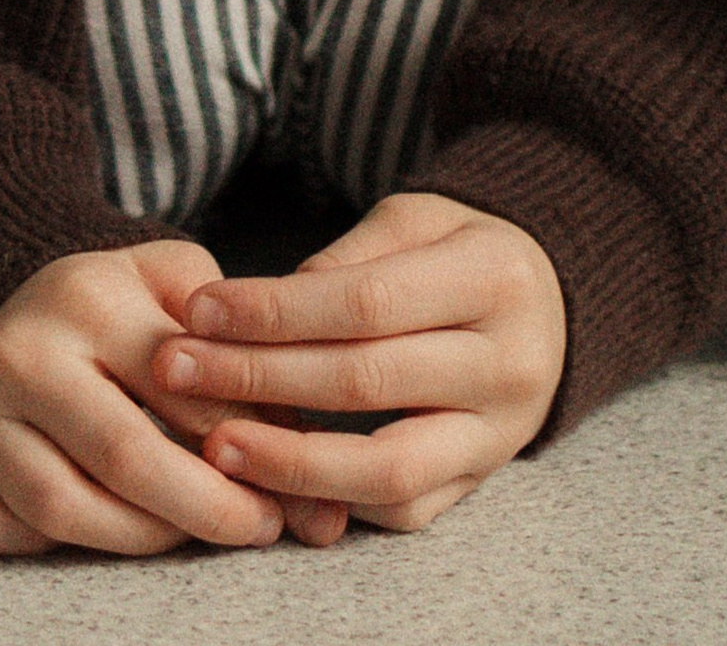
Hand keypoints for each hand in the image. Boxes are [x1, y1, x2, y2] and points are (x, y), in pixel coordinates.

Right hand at [0, 238, 300, 557]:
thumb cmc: (112, 307)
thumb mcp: (174, 287)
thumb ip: (245, 356)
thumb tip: (316, 460)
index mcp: (87, 293)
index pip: (182, 390)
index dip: (248, 449)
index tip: (294, 496)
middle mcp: (22, 350)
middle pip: (125, 458)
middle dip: (206, 510)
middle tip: (259, 531)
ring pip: (64, 509)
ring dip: (142, 538)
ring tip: (191, 535)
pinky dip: (48, 547)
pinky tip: (98, 530)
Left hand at [149, 191, 568, 536]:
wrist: (550, 301)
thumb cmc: (461, 250)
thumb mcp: (417, 219)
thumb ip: (347, 260)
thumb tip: (260, 310)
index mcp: (493, 277)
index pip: (365, 303)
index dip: (275, 312)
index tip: (200, 310)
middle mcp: (507, 361)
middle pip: (364, 381)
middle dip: (257, 378)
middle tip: (176, 372)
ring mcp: (501, 432)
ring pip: (388, 467)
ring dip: (290, 461)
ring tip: (215, 448)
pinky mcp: (483, 480)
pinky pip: (404, 508)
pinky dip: (336, 497)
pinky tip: (275, 477)